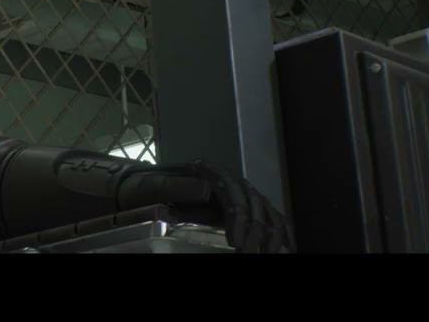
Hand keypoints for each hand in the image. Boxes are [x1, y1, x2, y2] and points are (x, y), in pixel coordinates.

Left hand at [116, 161, 293, 252]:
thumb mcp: (153, 186)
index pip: (234, 194)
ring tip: (268, 254)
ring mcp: (242, 195)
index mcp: (212, 175)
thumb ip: (176, 187)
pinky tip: (287, 248)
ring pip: (268, 212)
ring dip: (271, 235)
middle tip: (248, 254)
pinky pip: (273, 218)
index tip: (236, 242)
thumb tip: (205, 190)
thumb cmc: (145, 190)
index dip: (239, 218)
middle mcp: (231, 183)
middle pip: (254, 204)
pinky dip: (282, 233)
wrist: (141, 189)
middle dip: (256, 232)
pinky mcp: (248, 209)